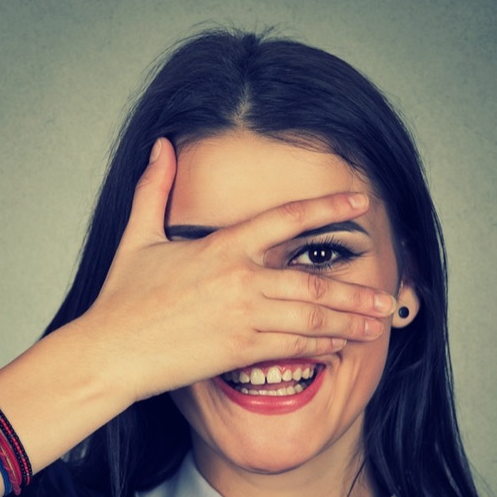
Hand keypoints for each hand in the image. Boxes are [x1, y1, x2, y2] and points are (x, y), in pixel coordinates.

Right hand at [77, 138, 395, 401]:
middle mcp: (239, 280)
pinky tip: (339, 347)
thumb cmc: (121, 298)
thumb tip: (161, 145)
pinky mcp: (239, 351)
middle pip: (312, 281)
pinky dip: (321, 346)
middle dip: (354, 290)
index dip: (327, 208)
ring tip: (375, 324)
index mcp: (221, 247)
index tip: (359, 204)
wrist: (109, 352)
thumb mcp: (137, 236)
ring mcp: (242, 317)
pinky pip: (292, 347)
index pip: (286, 219)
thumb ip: (154, 188)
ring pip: (310, 317)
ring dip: (348, 321)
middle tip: (386, 296)